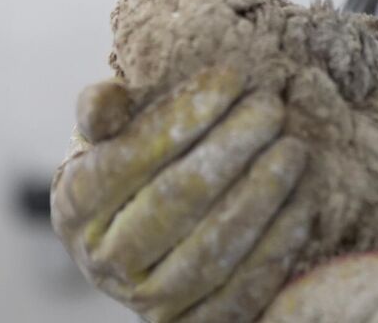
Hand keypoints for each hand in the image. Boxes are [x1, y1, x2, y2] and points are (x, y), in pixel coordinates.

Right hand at [51, 66, 314, 321]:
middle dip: (231, 147)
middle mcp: (104, 260)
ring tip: (293, 149)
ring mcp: (147, 302)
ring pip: (212, 247)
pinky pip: (241, 290)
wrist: (137, 252)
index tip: (230, 77)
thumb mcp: (103, 140)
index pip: (129, 156)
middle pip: (176, 198)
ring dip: (261, 194)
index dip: (183, 114)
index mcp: (75, 205)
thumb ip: (102, 112)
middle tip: (271, 107)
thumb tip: (108, 97)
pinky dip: (276, 247)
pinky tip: (302, 204)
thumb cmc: (128, 174)